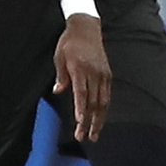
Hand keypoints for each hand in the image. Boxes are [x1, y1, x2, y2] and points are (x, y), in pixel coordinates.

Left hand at [53, 15, 110, 142]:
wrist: (86, 28)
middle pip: (93, 102)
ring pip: (102, 102)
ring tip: (93, 135)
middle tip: (83, 137)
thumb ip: (60, 75)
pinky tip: (99, 120)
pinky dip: (103, 109)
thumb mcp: (59, 56)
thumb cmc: (68, 43)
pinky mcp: (107, 75)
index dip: (80, 108)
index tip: (79, 122)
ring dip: (98, 120)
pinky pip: (107, 95)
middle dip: (88, 121)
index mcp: (80, 68)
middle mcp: (94, 73)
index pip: (81, 92)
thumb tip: (58, 91)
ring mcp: (103, 74)